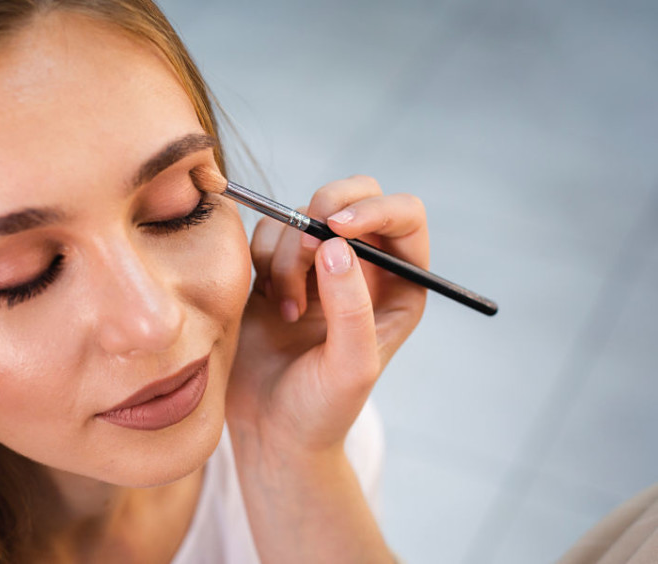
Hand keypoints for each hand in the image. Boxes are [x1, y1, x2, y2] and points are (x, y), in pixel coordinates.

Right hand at [227, 175, 428, 455]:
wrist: (271, 431)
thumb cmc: (322, 410)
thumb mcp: (351, 367)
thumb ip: (351, 307)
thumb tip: (335, 245)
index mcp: (399, 283)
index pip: (403, 216)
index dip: (374, 208)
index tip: (335, 227)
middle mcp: (363, 266)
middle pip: (352, 194)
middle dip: (321, 213)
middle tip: (301, 246)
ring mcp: (317, 264)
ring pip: (299, 215)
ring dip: (286, 256)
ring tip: (288, 310)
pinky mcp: (275, 269)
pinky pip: (265, 233)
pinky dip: (261, 261)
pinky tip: (269, 305)